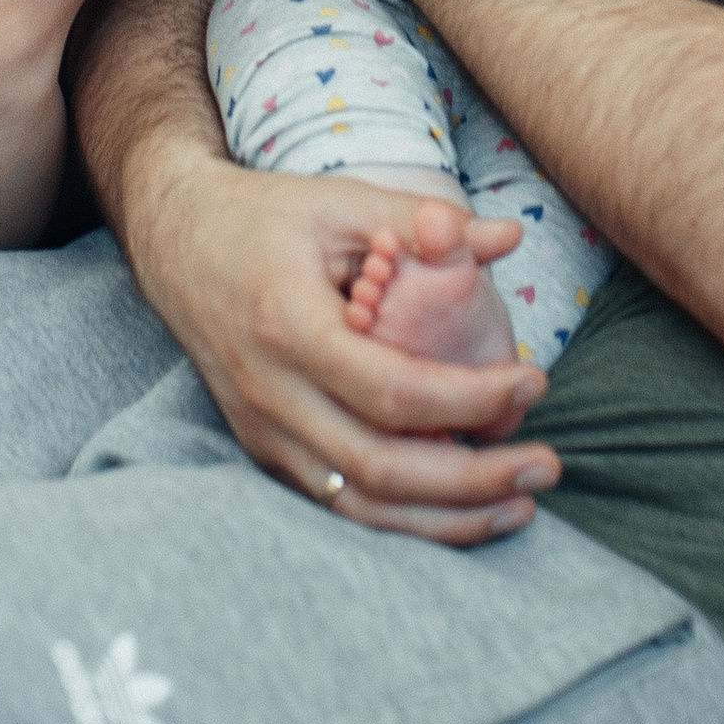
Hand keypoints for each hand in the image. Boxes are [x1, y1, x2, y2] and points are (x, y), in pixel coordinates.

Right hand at [124, 135, 559, 542]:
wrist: (176, 243)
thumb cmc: (265, 217)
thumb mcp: (342, 204)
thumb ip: (423, 225)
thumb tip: (508, 239)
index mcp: (289, 327)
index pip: (392, 390)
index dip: (470, 399)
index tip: (536, 382)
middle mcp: (269, 392)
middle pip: (378, 467)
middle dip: (472, 480)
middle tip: (546, 465)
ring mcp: (261, 430)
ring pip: (356, 505)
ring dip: (443, 519)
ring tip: (518, 507)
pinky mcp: (262, 448)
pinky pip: (336, 503)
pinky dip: (401, 518)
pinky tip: (460, 509)